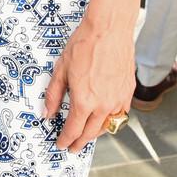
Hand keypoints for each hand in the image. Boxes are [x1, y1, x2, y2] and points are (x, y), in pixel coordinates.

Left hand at [45, 15, 135, 152]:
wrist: (109, 30)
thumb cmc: (84, 45)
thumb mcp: (61, 69)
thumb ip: (54, 94)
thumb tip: (47, 113)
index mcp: (84, 101)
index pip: (73, 130)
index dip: (65, 140)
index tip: (61, 144)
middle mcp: (103, 105)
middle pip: (90, 133)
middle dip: (80, 142)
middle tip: (73, 146)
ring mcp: (118, 100)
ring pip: (107, 127)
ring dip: (96, 134)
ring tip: (87, 134)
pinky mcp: (128, 92)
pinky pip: (121, 114)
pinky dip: (112, 121)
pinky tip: (105, 118)